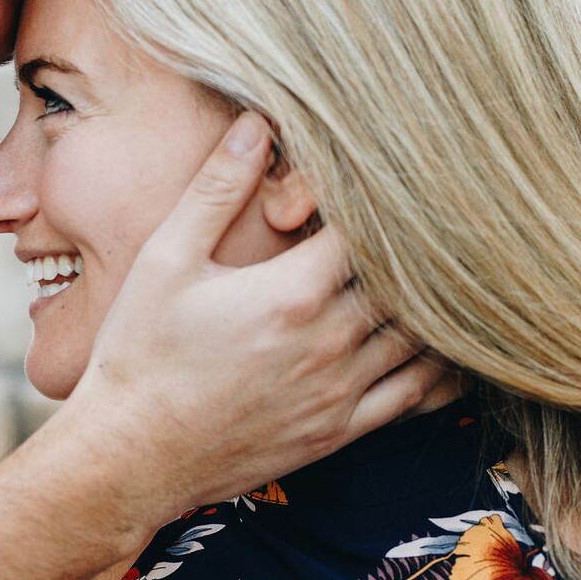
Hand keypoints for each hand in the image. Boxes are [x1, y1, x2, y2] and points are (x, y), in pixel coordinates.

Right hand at [58, 113, 444, 524]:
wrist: (131, 455)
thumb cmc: (139, 353)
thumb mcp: (165, 259)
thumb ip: (216, 190)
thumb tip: (255, 123)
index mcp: (291, 292)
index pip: (368, 226)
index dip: (379, 195)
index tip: (382, 172)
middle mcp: (329, 342)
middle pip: (407, 279)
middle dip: (417, 243)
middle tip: (434, 211)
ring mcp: (340, 391)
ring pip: (422, 335)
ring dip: (436, 301)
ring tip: (448, 267)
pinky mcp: (339, 430)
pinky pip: (415, 395)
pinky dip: (440, 365)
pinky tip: (448, 343)